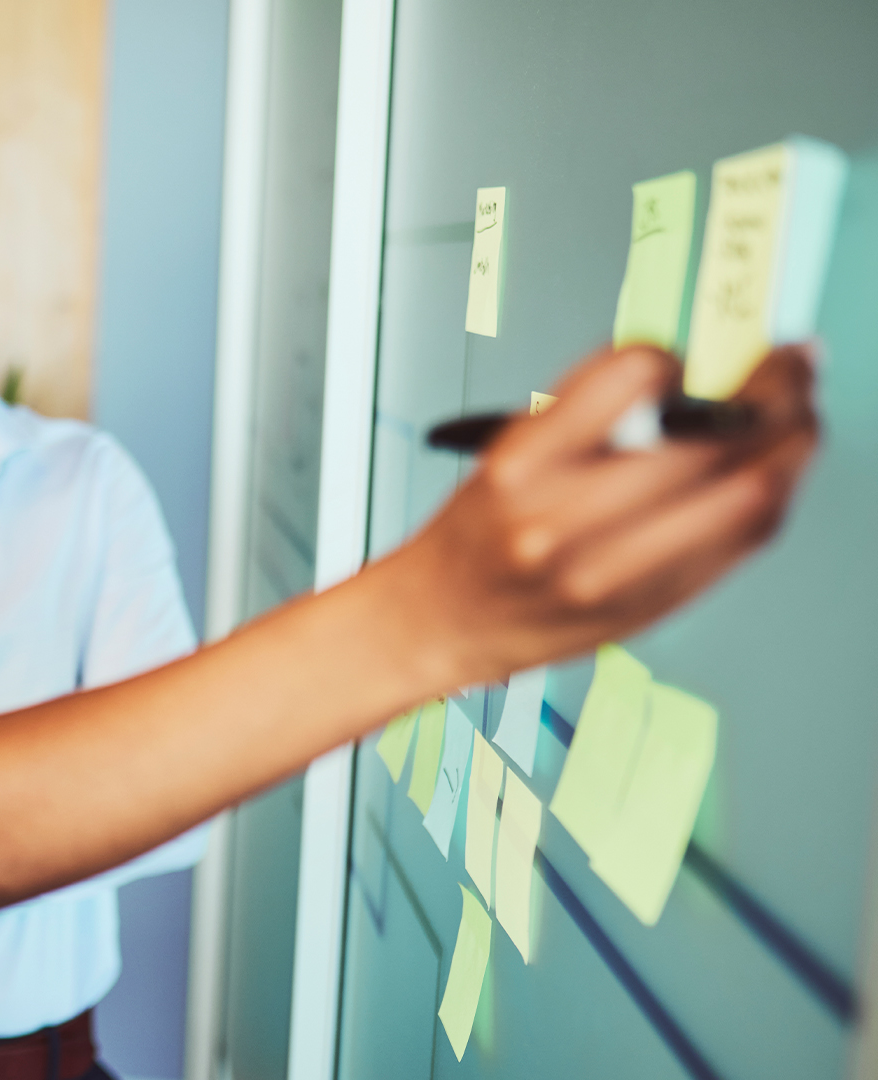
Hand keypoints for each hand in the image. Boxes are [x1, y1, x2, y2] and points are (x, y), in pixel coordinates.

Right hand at [384, 342, 817, 687]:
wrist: (441, 622)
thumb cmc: (475, 535)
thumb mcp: (509, 454)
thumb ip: (594, 415)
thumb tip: (695, 372)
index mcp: (519, 466)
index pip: (629, 378)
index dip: (677, 357)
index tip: (688, 355)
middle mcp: (562, 522)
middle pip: (711, 440)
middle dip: (775, 391)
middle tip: (791, 366)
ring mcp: (611, 572)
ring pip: (749, 495)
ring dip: (792, 444)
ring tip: (797, 418)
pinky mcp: (650, 605)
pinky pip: (743, 542)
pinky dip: (773, 496)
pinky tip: (772, 474)